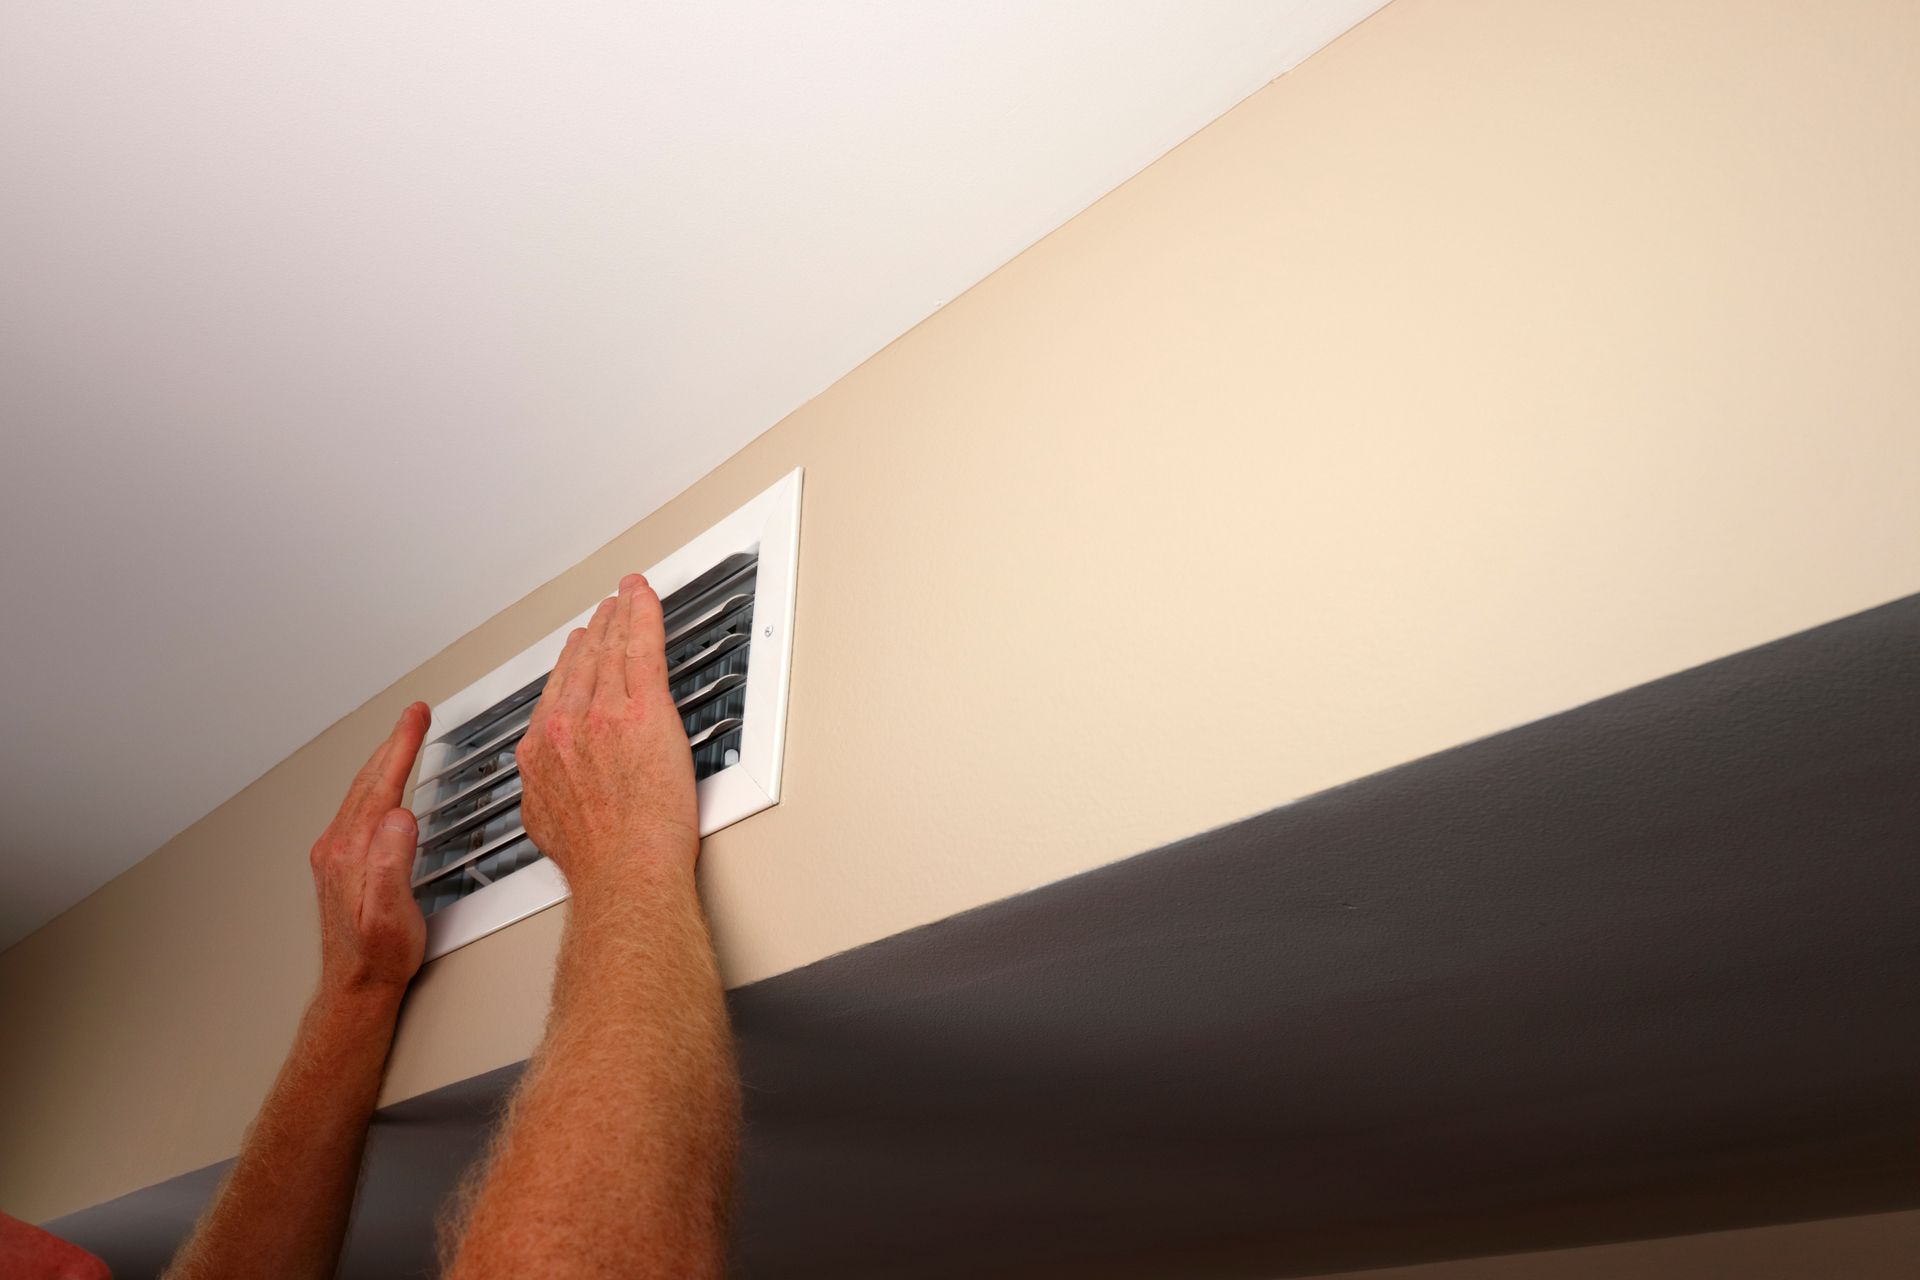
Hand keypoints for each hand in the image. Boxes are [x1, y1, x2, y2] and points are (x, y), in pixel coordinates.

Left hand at [308, 702, 430, 998]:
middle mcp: (338, 846)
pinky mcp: (339, 862)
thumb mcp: (394, 912)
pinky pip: (358, 808)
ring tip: (402, 739)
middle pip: (368, 781)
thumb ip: (393, 861)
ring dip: (383, 760)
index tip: (416, 717)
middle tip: (414, 714)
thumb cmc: (380, 954)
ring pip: (361, 792)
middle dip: (394, 742)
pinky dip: (375, 785)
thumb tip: (400, 816)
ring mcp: (335, 853)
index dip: (402, 746)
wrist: (356, 985)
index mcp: (354, 851)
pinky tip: (383, 785)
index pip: (382, 784)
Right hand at [516, 573, 698, 899]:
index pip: (556, 693)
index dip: (570, 665)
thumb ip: (548, 792)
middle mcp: (565, 726)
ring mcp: (602, 713)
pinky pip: (641, 646)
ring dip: (618, 616)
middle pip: (580, 664)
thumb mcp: (549, 825)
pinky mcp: (641, 708)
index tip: (578, 650)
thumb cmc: (600, 863)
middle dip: (595, 634)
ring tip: (625, 598)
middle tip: (605, 614)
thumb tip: (553, 790)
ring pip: (610, 650)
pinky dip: (641, 614)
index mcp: (540, 752)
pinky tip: (643, 597)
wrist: (625, 871)